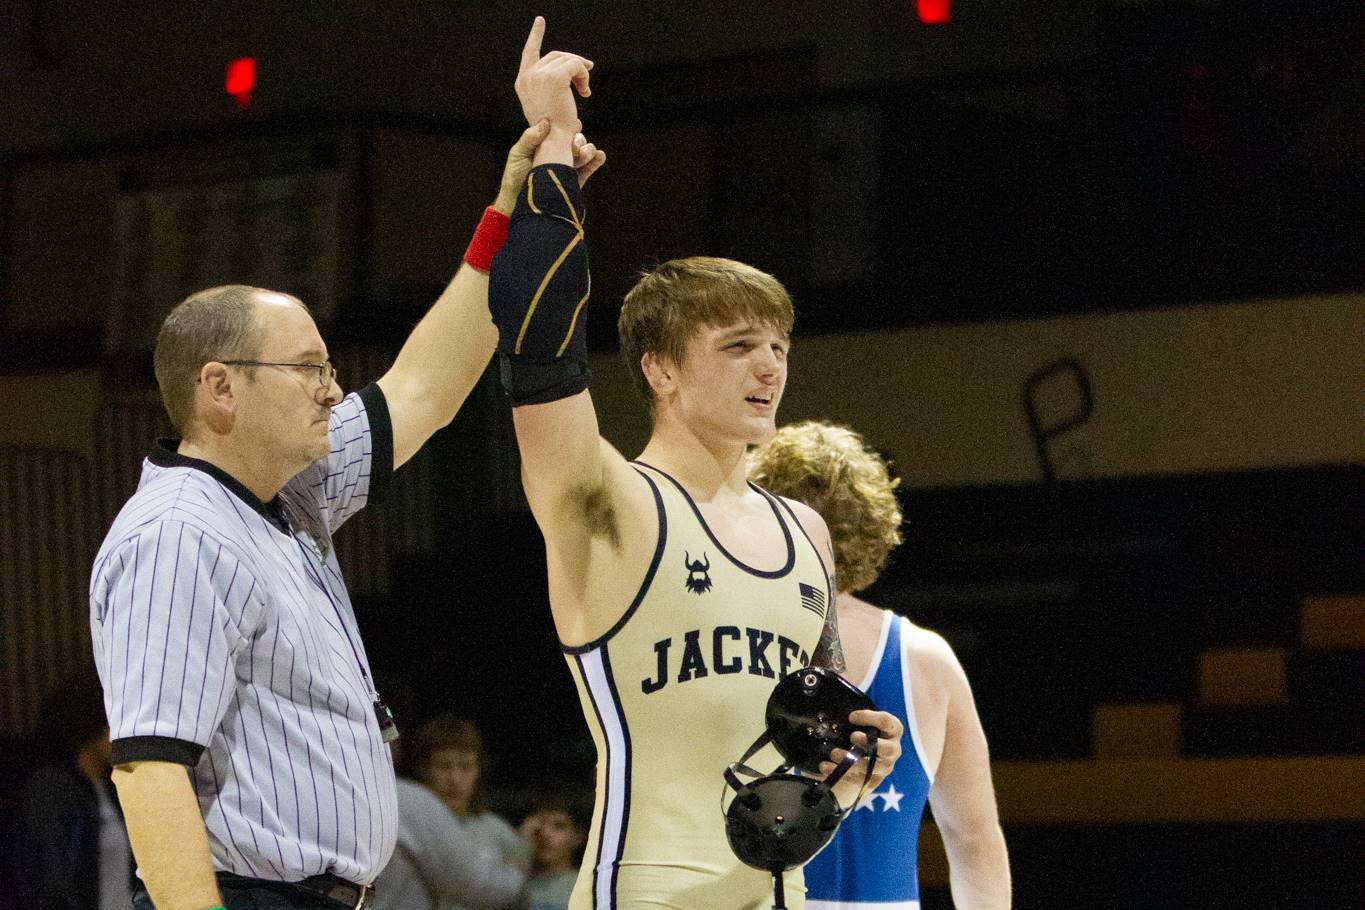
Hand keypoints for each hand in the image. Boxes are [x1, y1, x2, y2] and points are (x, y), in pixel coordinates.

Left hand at [492, 123, 607, 214]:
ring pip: (583, 155)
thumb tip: (546, 122)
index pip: (560, 133)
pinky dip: (595, 162)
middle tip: (575, 143)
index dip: (568, 127)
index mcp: (545, 146)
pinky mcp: (573, 182)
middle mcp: (557, 155)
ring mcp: (566, 168)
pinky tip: (600, 155)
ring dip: (588, 150)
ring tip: (587, 151)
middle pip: (574, 142)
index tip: (574, 124)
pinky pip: (587, 170)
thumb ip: (530, 138)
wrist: (517, 205)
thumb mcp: (518, 154)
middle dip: (578, 140)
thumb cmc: (514, 178)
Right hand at [515, 16, 592, 136]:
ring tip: (585, 91)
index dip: (536, 36)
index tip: (540, 21)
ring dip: (581, 73)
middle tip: (588, 70)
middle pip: (556, 55)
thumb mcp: (547, 103)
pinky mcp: (554, 77)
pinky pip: (576, 65)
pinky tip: (585, 92)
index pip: (529, 52)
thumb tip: (578, 67)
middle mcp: (528, 76)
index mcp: (523, 82)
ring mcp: (540, 75)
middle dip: (574, 62)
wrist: (554, 140)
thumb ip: (553, 84)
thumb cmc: (555, 129)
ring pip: (568, 59)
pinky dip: (584, 76)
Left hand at [818, 708, 903, 798]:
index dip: (869, 718)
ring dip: (851, 760)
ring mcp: (884, 767)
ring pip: (870, 767)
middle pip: (886, 749)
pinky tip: (825, 766)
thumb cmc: (868, 732)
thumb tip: (841, 717)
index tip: (851, 716)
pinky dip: (839, 772)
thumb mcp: (867, 723)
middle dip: (868, 742)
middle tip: (852, 736)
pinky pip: (857, 779)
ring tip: (834, 753)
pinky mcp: (872, 780)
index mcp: (893, 730)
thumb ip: (859, 720)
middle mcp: (893, 749)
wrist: (867, 756)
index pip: (886, 721)